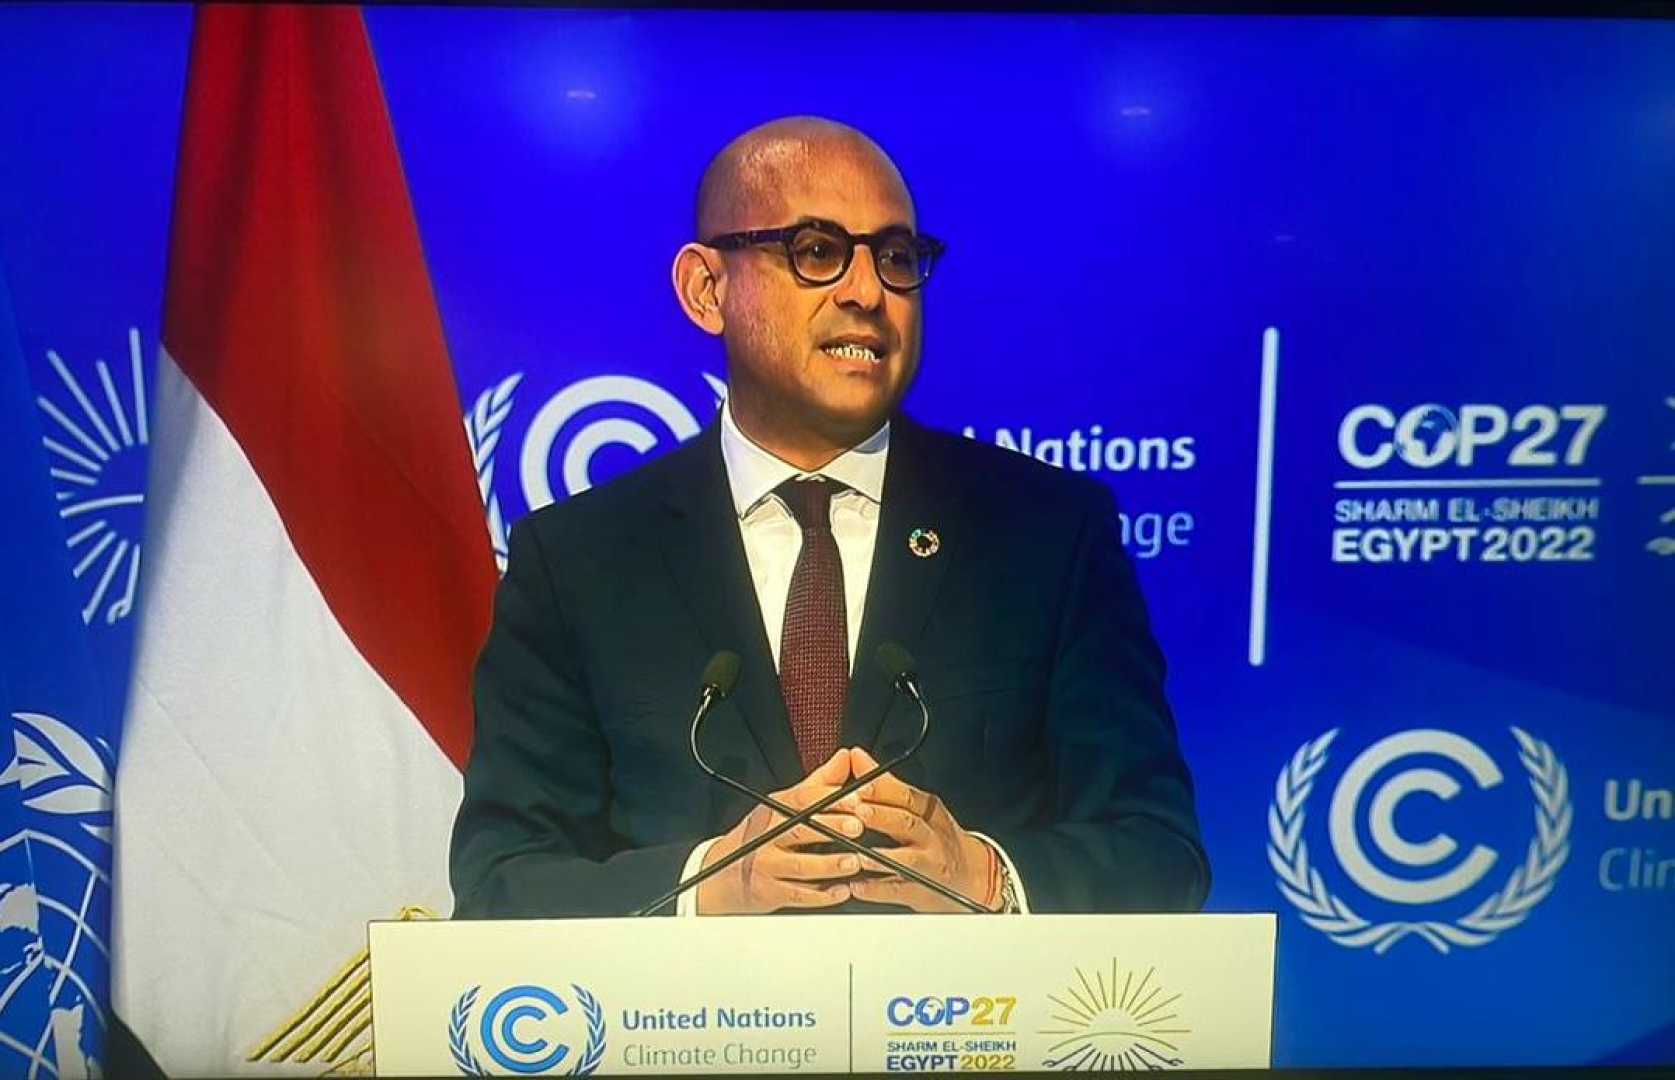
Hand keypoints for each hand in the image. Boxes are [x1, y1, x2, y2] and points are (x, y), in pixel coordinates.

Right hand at [696, 749, 867, 913]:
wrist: (721, 874)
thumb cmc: (761, 836)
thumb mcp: (784, 805)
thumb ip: (819, 784)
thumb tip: (845, 758)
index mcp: (774, 810)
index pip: (801, 799)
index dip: (829, 798)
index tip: (855, 799)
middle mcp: (768, 836)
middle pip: (800, 830)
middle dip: (831, 827)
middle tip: (858, 827)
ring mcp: (767, 865)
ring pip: (800, 866)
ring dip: (829, 865)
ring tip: (854, 862)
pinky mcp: (770, 893)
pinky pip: (798, 895)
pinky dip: (821, 896)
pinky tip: (841, 891)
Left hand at [842, 747, 998, 911]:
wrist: (974, 875)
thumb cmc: (938, 836)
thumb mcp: (919, 806)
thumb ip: (885, 784)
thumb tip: (856, 756)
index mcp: (928, 811)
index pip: (906, 796)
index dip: (883, 791)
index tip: (860, 786)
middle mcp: (930, 836)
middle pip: (907, 823)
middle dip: (882, 817)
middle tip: (857, 812)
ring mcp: (928, 864)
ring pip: (906, 859)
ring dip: (881, 856)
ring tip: (857, 856)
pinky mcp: (922, 891)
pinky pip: (898, 890)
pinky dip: (877, 890)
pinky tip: (857, 887)